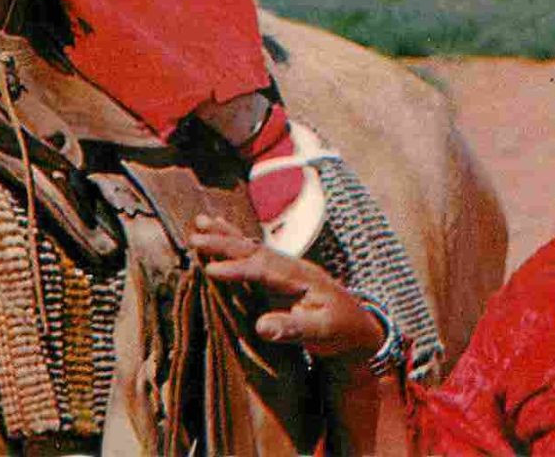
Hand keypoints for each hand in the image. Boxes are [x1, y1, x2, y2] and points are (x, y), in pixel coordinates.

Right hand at [190, 214, 384, 364]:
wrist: (359, 327)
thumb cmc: (341, 330)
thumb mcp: (323, 333)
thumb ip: (293, 329)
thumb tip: (260, 326)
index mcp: (302, 278)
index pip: (264, 270)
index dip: (237, 270)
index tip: (210, 270)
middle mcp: (291, 266)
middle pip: (254, 250)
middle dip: (224, 243)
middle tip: (195, 238)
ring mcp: (285, 267)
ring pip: (252, 246)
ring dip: (226, 234)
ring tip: (200, 221)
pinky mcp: (280, 274)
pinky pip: (253, 253)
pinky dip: (235, 240)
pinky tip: (221, 231)